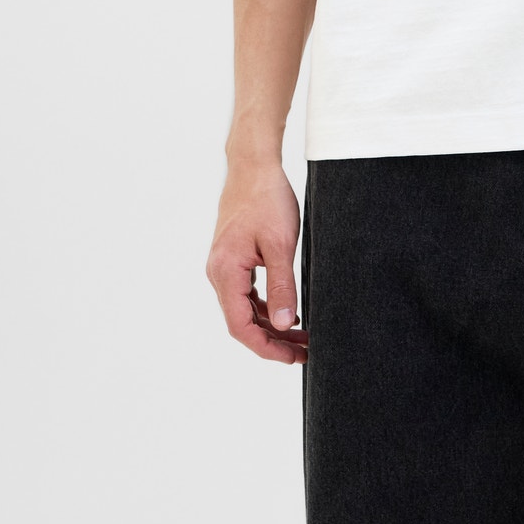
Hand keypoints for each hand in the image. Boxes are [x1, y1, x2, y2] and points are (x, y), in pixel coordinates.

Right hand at [206, 159, 308, 364]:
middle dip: (273, 340)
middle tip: (304, 351)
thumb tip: (285, 323)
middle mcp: (219, 273)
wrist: (253, 165)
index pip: (240, 326)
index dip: (266, 348)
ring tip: (302, 336)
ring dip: (271, 325)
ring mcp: (224, 266)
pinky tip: (287, 311)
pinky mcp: (233, 259)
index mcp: (225, 272)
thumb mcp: (281, 244)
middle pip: (242, 322)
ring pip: (245, 309)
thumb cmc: (266, 198)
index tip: (292, 357)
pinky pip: (247, 293)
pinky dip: (266, 306)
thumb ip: (282, 286)